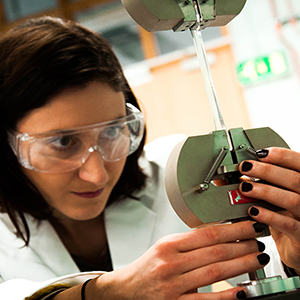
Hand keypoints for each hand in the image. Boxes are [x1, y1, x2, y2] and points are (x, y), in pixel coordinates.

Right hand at [91, 221, 268, 299]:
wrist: (126, 289)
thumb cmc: (147, 266)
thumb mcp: (165, 246)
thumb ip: (189, 241)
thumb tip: (218, 233)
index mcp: (168, 245)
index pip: (206, 233)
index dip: (232, 229)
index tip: (247, 226)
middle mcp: (171, 263)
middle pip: (214, 251)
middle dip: (241, 244)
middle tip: (257, 240)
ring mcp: (173, 286)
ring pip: (214, 272)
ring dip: (240, 264)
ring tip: (257, 257)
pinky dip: (226, 295)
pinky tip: (241, 290)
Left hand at [239, 147, 299, 273]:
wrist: (295, 248)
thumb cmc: (284, 218)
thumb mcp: (272, 198)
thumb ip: (257, 184)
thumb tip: (230, 174)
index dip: (283, 156)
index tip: (261, 153)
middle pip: (295, 179)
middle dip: (268, 171)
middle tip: (246, 167)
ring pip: (293, 200)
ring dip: (266, 191)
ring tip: (245, 188)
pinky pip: (288, 224)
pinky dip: (269, 216)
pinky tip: (253, 211)